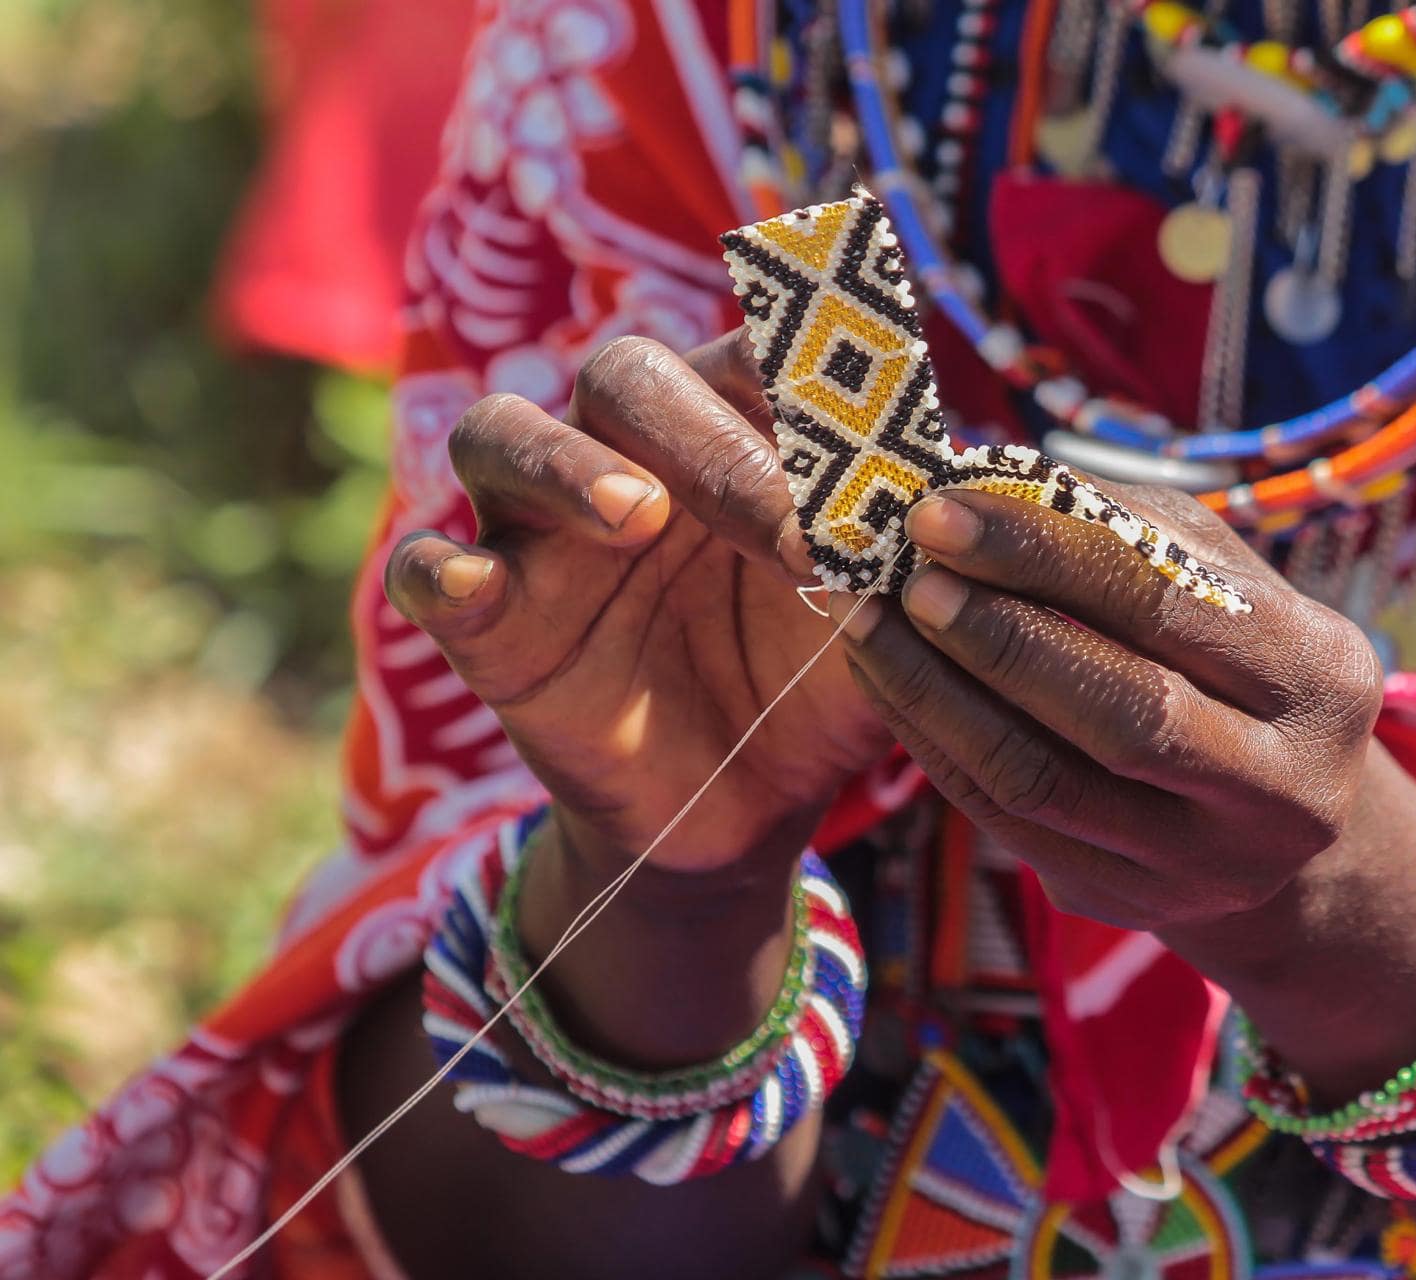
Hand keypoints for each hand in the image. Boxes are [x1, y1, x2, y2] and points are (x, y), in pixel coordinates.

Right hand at [383, 332, 893, 872]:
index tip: (868, 427)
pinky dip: (443, 568)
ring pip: (501, 433)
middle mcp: (627, 456)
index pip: (745, 352)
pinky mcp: (487, 620)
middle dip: (710, 441)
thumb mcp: (885, 624)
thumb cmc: (817, 686)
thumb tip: (981, 483)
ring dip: (563, 461)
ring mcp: (542, 533)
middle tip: (789, 528)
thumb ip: (916, 554)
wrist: (747, 812)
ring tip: (635, 514)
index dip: (798, 369)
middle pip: (627, 380)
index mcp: (729, 434)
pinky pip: (427, 568)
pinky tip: (474, 585)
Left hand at [831, 482, 1385, 931]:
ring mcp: (1203, 865)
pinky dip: (934, 744)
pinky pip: (1005, 823)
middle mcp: (1281, 790)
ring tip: (870, 621)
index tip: (941, 509)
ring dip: (937, 694)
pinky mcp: (1127, 903)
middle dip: (995, 635)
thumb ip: (1118, 526)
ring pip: (1043, 781)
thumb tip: (980, 479)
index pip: (1168, 605)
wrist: (1270, 816)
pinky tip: (889, 682)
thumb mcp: (1211, 576)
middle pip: (1118, 712)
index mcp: (1320, 677)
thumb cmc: (1229, 655)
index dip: (1045, 552)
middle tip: (906, 574)